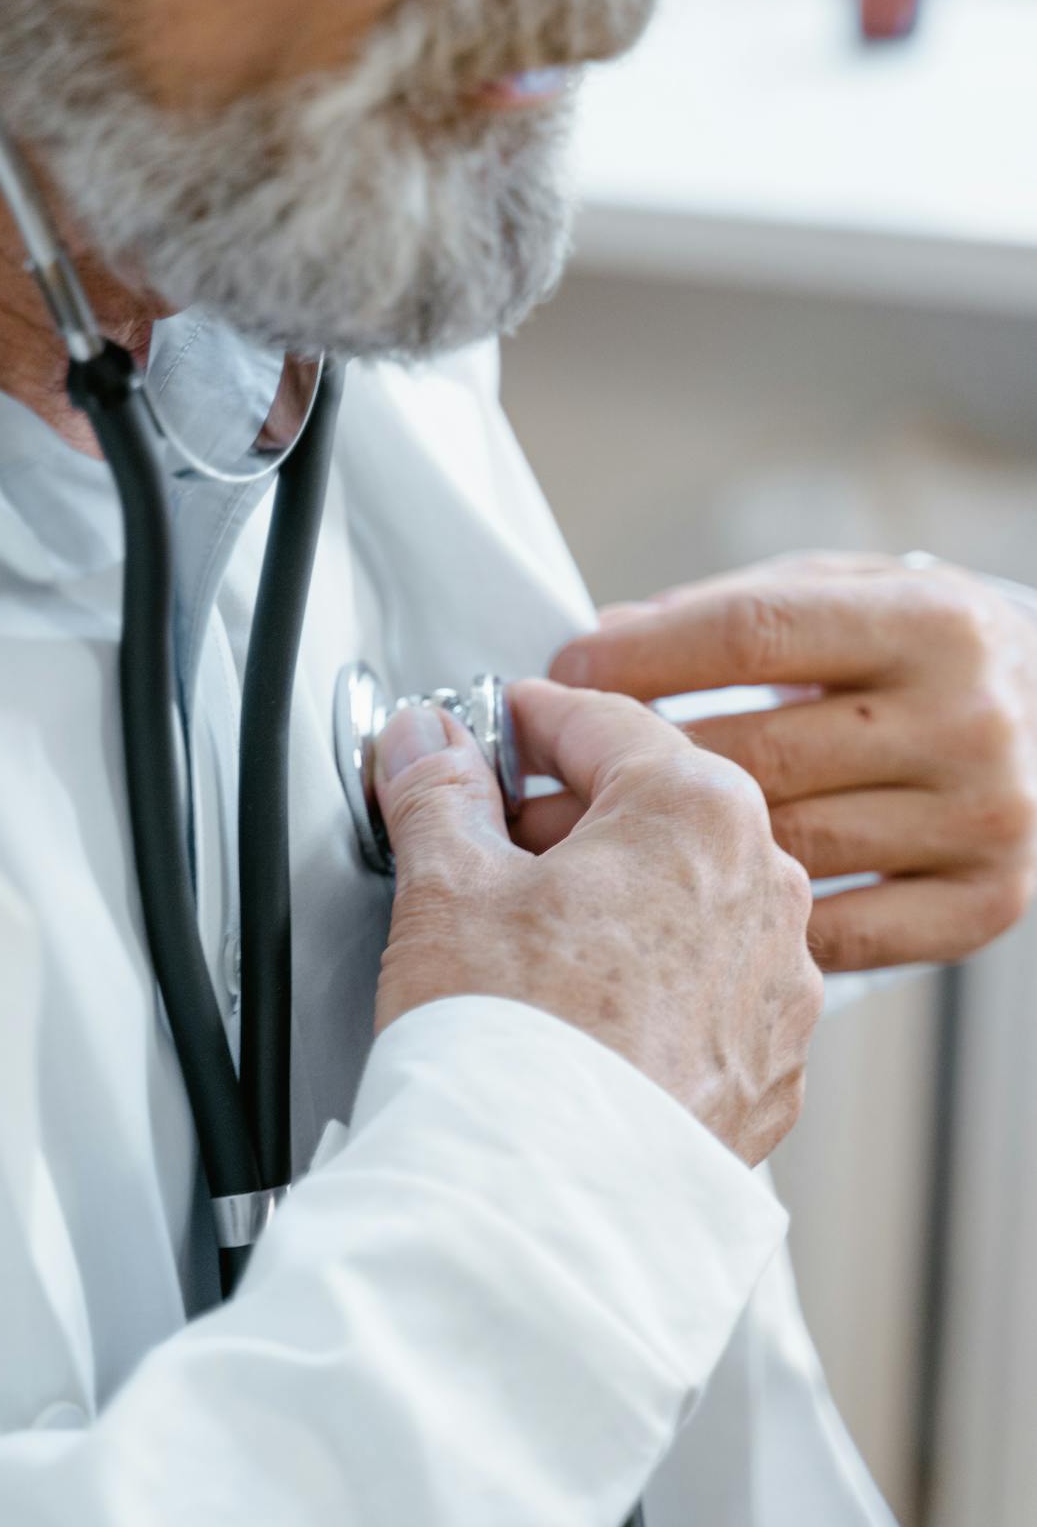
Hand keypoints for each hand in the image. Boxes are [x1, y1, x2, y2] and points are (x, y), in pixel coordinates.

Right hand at [373, 683, 820, 1168]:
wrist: (543, 1208)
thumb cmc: (512, 1049)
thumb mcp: (445, 886)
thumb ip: (438, 791)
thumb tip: (429, 746)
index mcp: (699, 812)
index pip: (603, 723)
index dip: (527, 721)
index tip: (490, 732)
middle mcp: (766, 891)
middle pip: (656, 809)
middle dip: (568, 814)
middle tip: (484, 837)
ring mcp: (777, 988)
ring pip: (688, 902)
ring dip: (613, 898)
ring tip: (522, 935)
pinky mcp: (764, 1070)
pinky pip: (706, 989)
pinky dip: (649, 980)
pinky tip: (576, 1008)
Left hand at [549, 553, 1036, 972]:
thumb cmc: (924, 650)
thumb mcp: (848, 591)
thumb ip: (733, 608)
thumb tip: (607, 638)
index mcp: (932, 623)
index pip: (752, 634)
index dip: (640, 656)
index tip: (562, 673)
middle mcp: (969, 723)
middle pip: (756, 756)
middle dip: (629, 771)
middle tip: (541, 782)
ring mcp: (983, 822)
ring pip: (784, 849)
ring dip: (667, 861)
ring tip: (584, 852)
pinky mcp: (985, 904)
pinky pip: (839, 935)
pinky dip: (756, 927)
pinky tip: (695, 909)